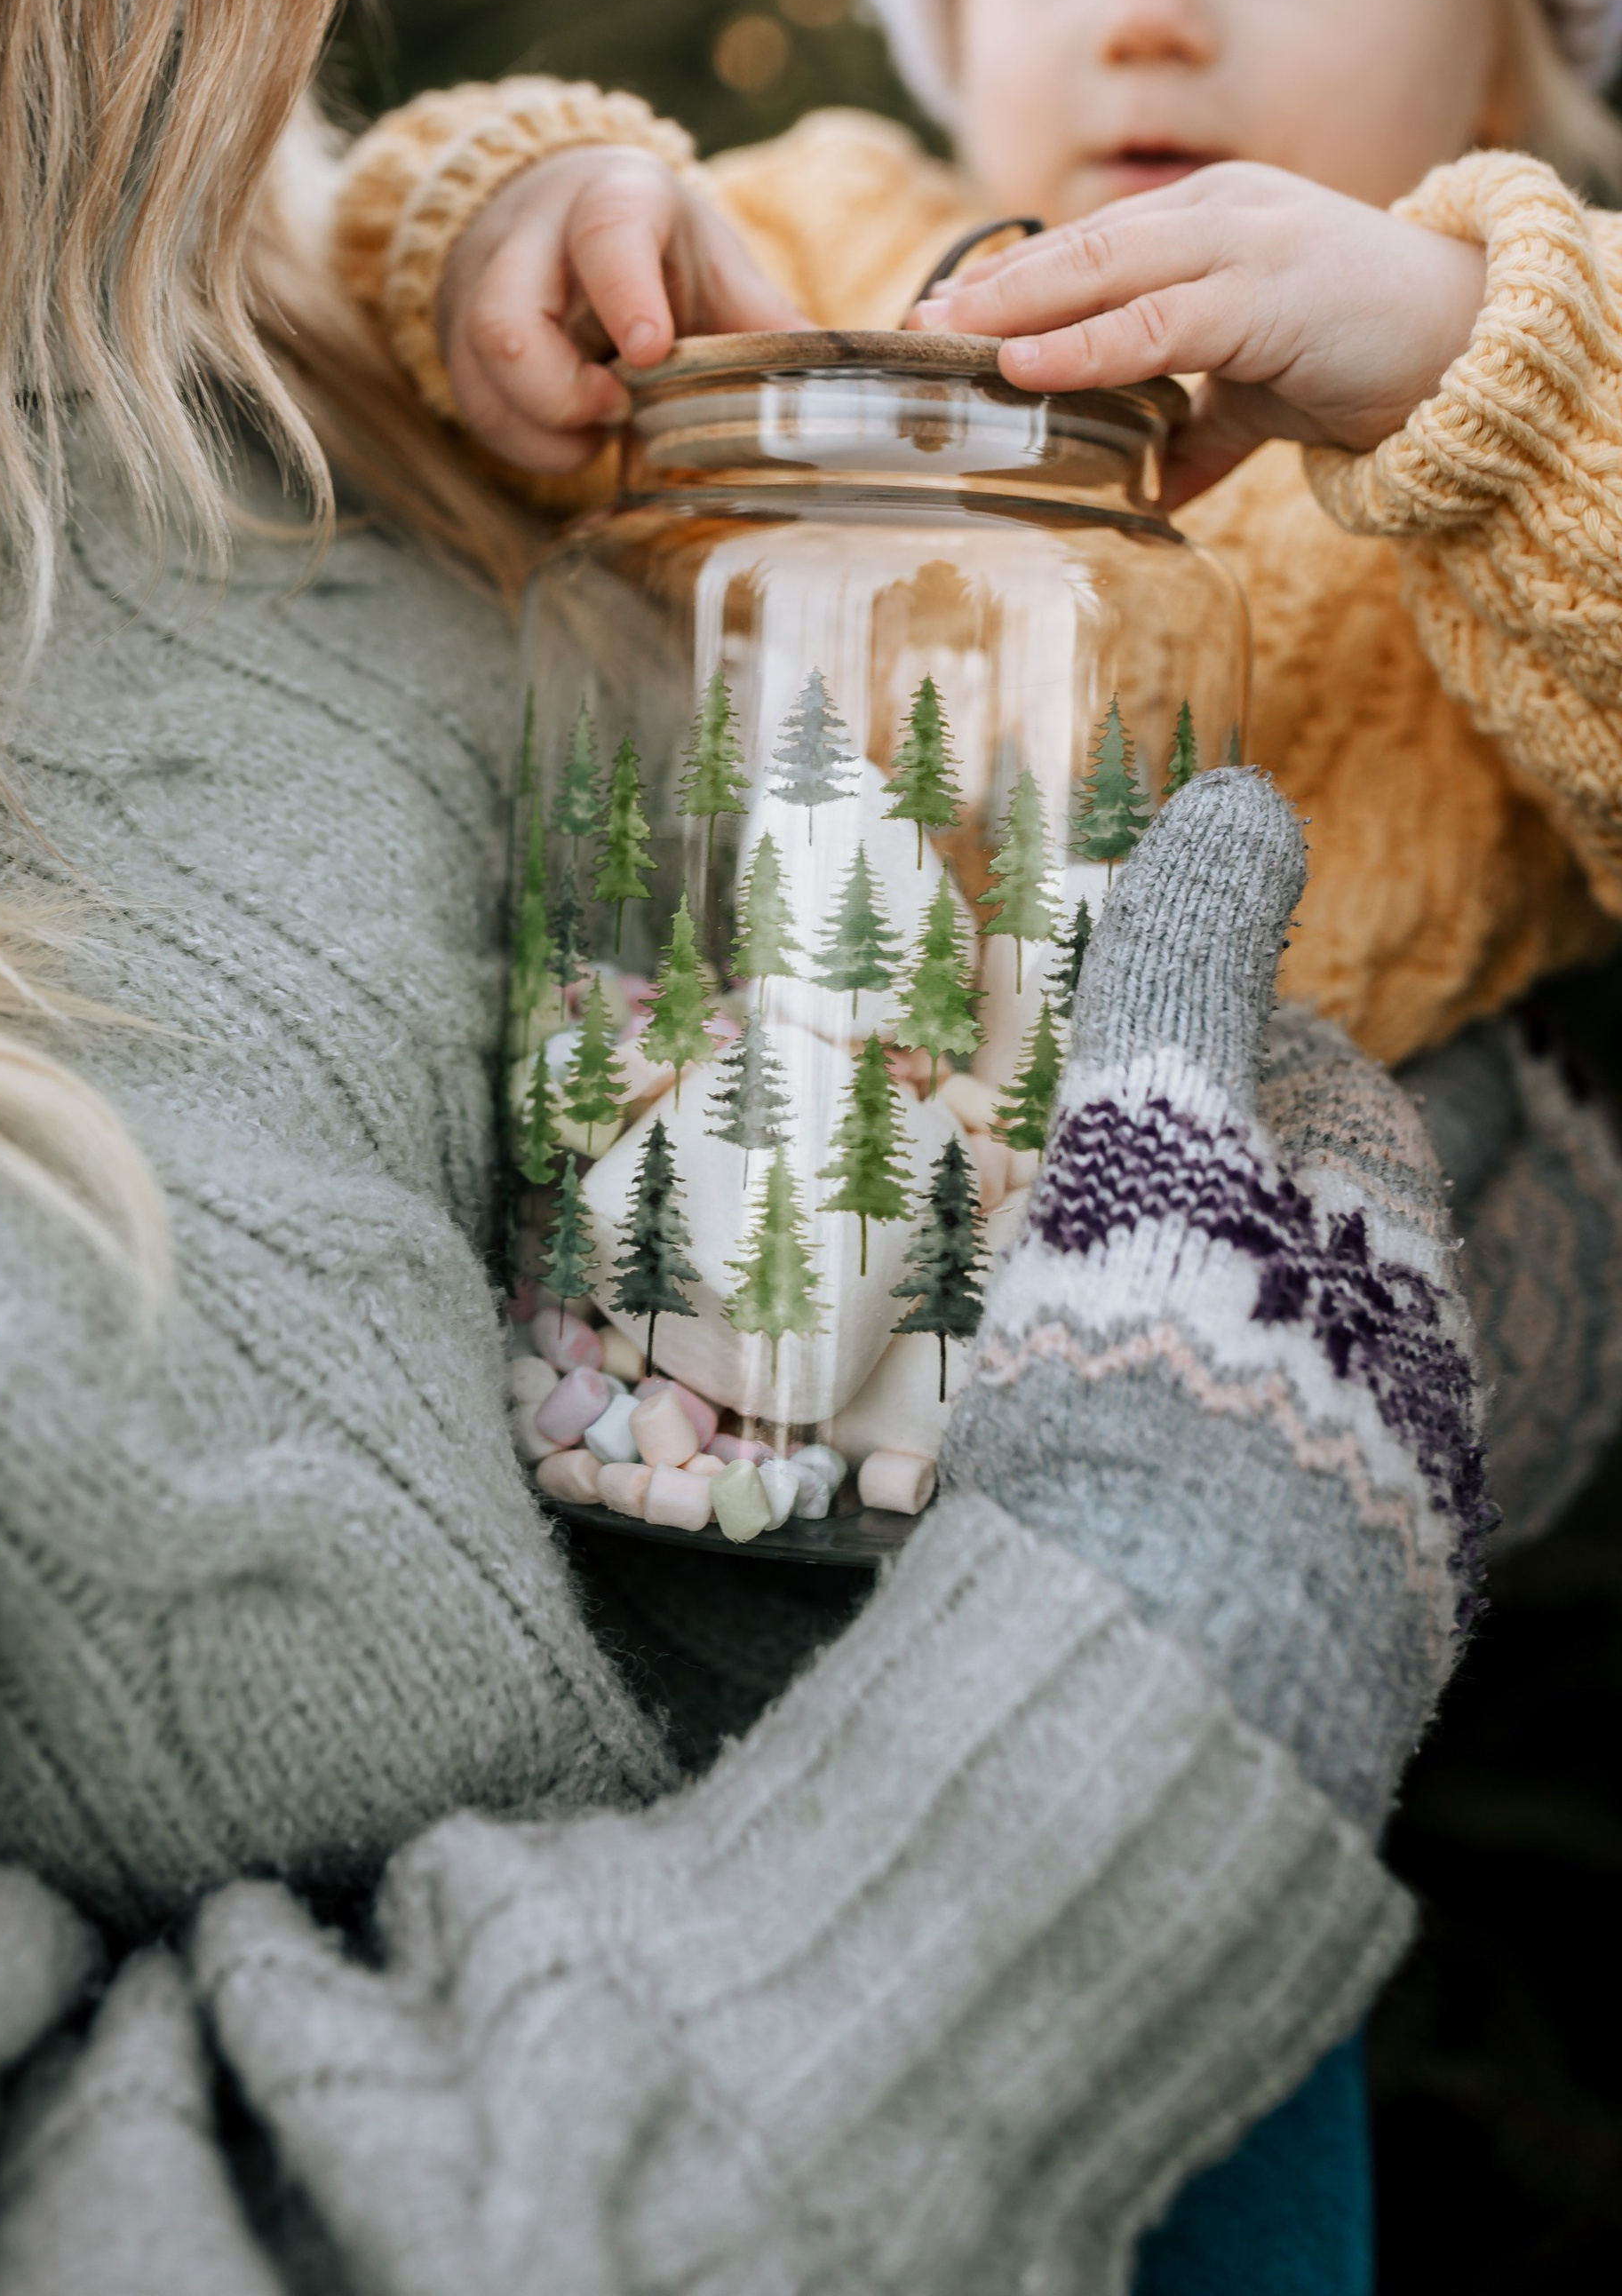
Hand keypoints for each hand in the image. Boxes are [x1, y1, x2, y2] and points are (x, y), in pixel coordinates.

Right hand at [436, 149, 801, 470]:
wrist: (552, 206)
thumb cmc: (653, 243)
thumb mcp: (712, 260)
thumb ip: (765, 320)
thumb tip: (848, 381)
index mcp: (611, 198)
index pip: (606, 236)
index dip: (626, 296)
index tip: (652, 353)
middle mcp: (531, 238)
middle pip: (508, 320)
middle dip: (559, 392)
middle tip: (618, 412)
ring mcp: (481, 287)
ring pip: (479, 372)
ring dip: (543, 429)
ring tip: (600, 431)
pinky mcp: (456, 335)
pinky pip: (473, 407)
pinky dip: (525, 442)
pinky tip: (573, 437)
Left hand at [909, 162, 1485, 504]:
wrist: (1477, 348)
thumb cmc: (1370, 354)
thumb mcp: (1263, 386)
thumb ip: (1203, 424)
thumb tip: (1150, 485)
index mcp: (1208, 217)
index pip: (1086, 244)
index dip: (1007, 282)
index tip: (936, 318)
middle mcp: (1217, 211)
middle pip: (1075, 246)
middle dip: (989, 291)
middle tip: (912, 329)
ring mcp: (1242, 242)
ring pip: (1101, 271)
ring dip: (1014, 312)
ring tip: (944, 345)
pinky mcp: (1266, 294)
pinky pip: (1153, 323)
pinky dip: (1082, 346)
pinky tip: (1024, 368)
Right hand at [944, 767, 1486, 1834]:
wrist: (1173, 1655)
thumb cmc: (1162, 1350)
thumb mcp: (1156, 1115)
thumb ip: (1187, 958)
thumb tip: (1244, 796)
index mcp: (1382, 1210)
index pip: (1324, 1079)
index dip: (1224, 1039)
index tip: (1120, 1037)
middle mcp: (1413, 1345)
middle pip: (1298, 1224)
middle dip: (1197, 1193)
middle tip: (1052, 1181)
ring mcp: (1379, 1490)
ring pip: (1277, 1362)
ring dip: (1179, 1329)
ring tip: (1037, 1325)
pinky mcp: (1325, 1611)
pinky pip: (1237, 1490)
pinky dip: (1163, 1455)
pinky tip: (1073, 1466)